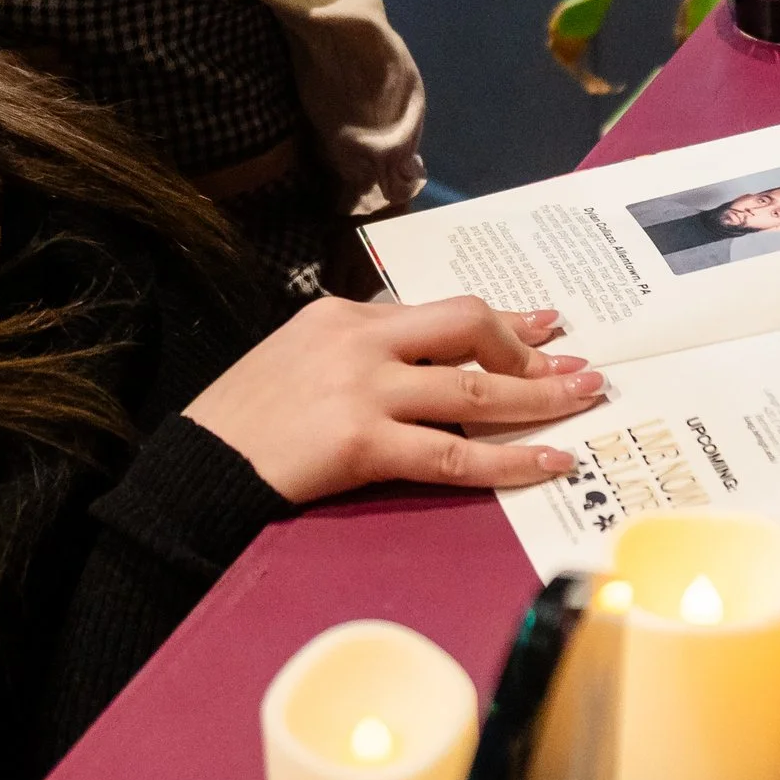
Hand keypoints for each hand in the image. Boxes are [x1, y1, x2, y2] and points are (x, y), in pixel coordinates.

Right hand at [183, 297, 601, 503]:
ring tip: (585, 401)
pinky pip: (455, 454)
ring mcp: (362, 389)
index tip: (544, 325)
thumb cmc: (242, 423)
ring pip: (475, 391)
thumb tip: (425, 370)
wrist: (194, 468)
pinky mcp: (361, 443)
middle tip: (576, 366)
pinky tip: (549, 462)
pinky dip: (511, 460)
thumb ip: (358, 356)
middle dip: (530, 350)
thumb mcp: (297, 360)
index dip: (501, 321)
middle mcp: (359, 341)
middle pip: (467, 328)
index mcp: (342, 316)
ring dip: (540, 398)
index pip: (438, 312)